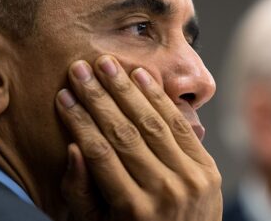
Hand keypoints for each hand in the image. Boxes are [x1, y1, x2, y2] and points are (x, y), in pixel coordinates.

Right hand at [55, 55, 221, 220]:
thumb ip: (81, 192)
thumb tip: (74, 148)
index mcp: (132, 210)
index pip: (99, 153)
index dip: (79, 121)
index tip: (63, 96)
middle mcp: (163, 192)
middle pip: (124, 132)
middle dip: (98, 97)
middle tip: (79, 69)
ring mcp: (190, 179)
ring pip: (152, 123)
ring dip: (126, 89)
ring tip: (106, 64)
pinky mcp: (208, 169)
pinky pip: (180, 126)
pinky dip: (160, 99)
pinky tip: (140, 76)